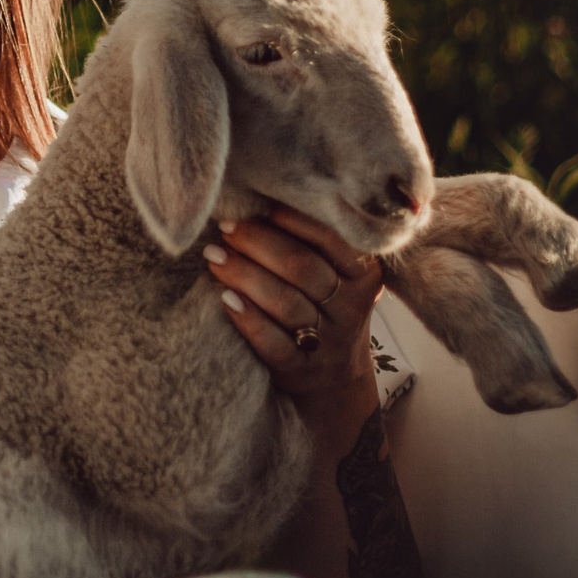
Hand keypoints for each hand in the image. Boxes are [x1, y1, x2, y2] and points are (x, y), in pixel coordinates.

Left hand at [205, 200, 383, 399]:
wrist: (335, 377)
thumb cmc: (325, 307)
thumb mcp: (336, 274)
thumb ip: (313, 243)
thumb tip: (258, 200)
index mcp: (364, 274)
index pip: (328, 238)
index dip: (288, 219)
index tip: (253, 206)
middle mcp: (351, 308)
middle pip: (302, 268)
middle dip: (258, 243)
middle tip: (226, 228)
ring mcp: (328, 342)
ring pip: (286, 303)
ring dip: (245, 275)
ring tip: (214, 256)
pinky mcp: (302, 369)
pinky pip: (273, 343)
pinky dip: (248, 319)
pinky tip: (225, 299)